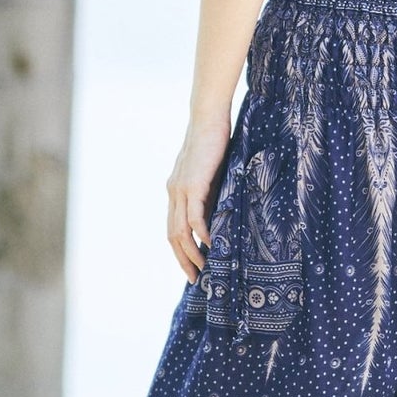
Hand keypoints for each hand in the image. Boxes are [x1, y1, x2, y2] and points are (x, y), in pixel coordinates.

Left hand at [167, 115, 230, 281]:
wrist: (208, 118)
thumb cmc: (214, 141)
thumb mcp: (212, 173)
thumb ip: (212, 191)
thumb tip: (224, 211)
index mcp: (176, 191)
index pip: (173, 228)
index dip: (180, 250)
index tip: (192, 267)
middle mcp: (173, 193)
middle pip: (172, 235)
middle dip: (183, 259)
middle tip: (195, 278)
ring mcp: (180, 189)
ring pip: (180, 231)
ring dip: (191, 252)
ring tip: (204, 267)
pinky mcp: (192, 184)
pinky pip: (195, 217)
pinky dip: (202, 233)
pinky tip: (212, 244)